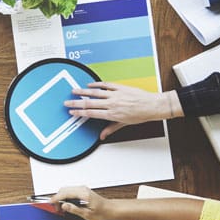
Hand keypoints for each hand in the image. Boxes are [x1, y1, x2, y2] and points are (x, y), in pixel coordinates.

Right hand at [49, 186, 111, 219]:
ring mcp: (81, 188)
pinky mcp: (81, 190)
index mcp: (83, 194)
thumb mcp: (87, 214)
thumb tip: (64, 206)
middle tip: (56, 208)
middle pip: (63, 190)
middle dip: (57, 198)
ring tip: (61, 207)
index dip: (55, 198)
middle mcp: (82, 189)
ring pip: (65, 189)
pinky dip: (64, 196)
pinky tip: (66, 203)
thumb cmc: (100, 212)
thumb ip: (74, 209)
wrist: (108, 209)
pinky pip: (69, 190)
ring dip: (60, 197)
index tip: (50, 202)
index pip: (65, 193)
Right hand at [64, 82, 178, 139]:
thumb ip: (111, 128)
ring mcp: (115, 95)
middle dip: (76, 103)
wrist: (153, 105)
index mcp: (112, 114)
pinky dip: (97, 84)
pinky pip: (106, 85)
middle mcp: (112, 104)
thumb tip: (102, 135)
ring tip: (74, 91)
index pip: (91, 114)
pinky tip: (90, 85)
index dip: (80, 113)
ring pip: (95, 93)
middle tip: (67, 102)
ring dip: (83, 92)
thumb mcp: (125, 124)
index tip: (72, 112)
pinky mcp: (120, 88)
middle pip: (89, 103)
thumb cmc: (141, 115)